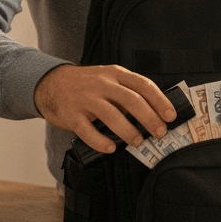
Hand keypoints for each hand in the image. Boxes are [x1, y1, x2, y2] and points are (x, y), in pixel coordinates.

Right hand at [34, 64, 175, 154]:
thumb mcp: (109, 79)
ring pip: (111, 115)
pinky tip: (111, 148)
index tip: (171, 116)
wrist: (50, 83)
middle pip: (131, 100)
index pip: (143, 85)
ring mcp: (85, 98)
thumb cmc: (88, 85)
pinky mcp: (70, 114)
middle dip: (149, 118)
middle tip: (160, 133)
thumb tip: (157, 114)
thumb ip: (129, 92)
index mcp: (115, 73)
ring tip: (138, 142)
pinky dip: (100, 141)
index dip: (160, 101)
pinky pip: (87, 130)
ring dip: (128, 131)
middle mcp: (101, 83)